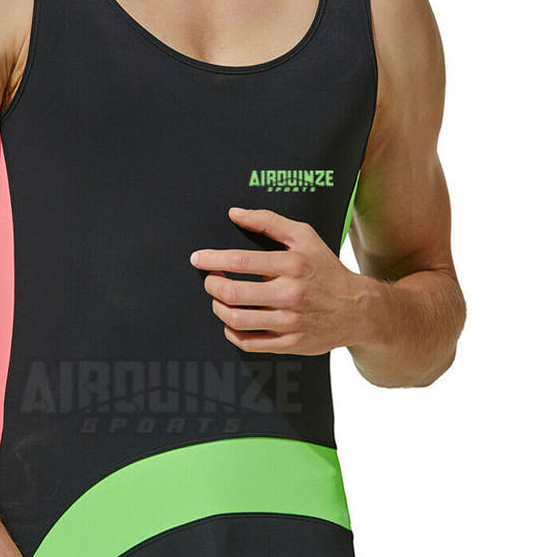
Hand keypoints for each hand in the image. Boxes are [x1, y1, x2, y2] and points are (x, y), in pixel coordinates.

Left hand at [190, 207, 379, 355]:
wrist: (358, 309)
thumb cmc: (327, 269)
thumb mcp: (305, 237)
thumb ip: (269, 221)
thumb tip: (235, 213)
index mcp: (292, 264)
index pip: (240, 260)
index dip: (212, 260)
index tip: (198, 259)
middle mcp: (290, 294)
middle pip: (233, 292)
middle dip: (213, 285)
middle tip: (210, 280)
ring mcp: (290, 322)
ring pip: (236, 319)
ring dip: (218, 308)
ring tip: (219, 300)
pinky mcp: (290, 343)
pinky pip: (248, 342)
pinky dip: (231, 332)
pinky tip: (232, 322)